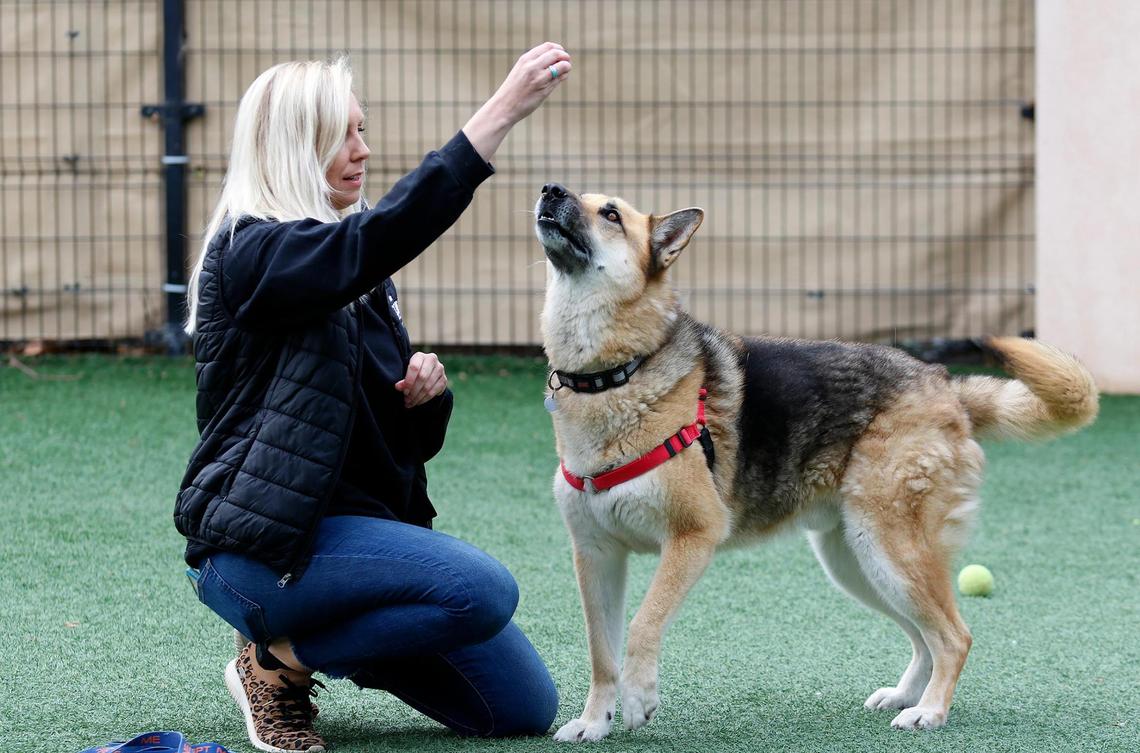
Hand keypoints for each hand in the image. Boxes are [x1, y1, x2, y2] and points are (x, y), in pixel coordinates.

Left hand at [395, 352, 447, 408]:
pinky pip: (434, 392)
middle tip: (406, 399)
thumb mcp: (406, 374)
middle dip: (413, 391)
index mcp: (420, 356)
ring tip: (410, 403)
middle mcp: (432, 360)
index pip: (414, 367)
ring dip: (418, 397)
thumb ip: (403, 380)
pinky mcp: (444, 379)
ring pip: (428, 386)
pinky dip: (424, 399)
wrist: (425, 373)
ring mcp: (440, 370)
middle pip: (422, 377)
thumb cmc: (412, 373)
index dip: (409, 381)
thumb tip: (398, 387)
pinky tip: (418, 402)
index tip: (404, 391)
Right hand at [463, 42, 571, 161]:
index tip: (561, 53)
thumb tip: (554, 57)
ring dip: (567, 66)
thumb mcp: (520, 70)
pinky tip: (563, 77)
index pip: (548, 47)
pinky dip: (564, 75)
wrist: (504, 107)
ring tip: (566, 69)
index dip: (558, 49)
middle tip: (567, 61)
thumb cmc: (513, 90)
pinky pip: (559, 79)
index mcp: (525, 59)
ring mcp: (539, 78)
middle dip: (565, 57)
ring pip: (561, 65)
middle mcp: (532, 66)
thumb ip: (534, 63)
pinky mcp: (544, 90)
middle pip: (556, 54)